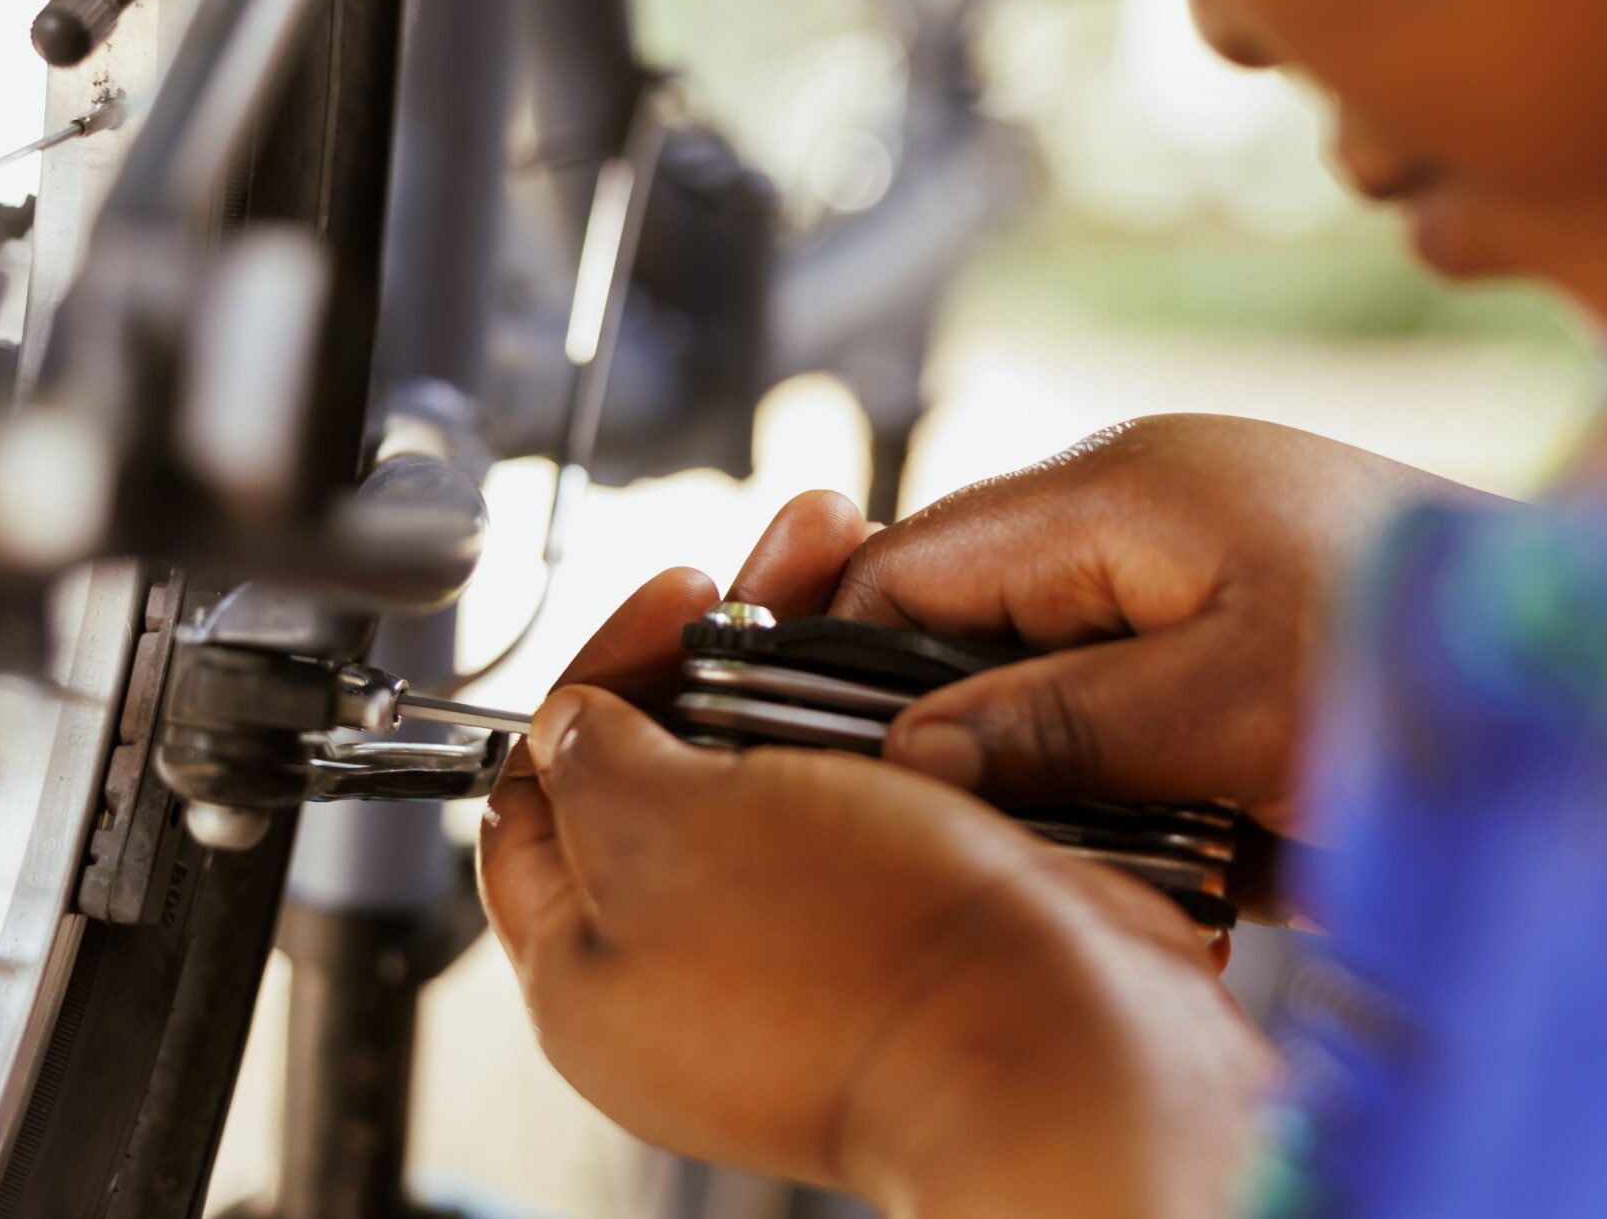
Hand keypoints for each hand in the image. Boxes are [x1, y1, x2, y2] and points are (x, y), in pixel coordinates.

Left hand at [479, 497, 1269, 1216]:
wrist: (1062, 1044)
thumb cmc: (861, 958)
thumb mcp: (665, 828)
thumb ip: (593, 764)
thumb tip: (570, 729)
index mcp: (594, 971)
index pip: (544, 794)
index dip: (601, 673)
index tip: (679, 595)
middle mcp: (695, 972)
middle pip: (679, 765)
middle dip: (733, 642)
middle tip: (794, 563)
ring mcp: (810, 958)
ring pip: (793, 772)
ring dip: (826, 666)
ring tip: (879, 580)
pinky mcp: (914, 938)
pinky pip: (885, 808)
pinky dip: (899, 728)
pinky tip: (931, 663)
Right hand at [838, 416, 1484, 844]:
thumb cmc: (1440, 660)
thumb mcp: (1233, 704)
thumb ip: (1060, 724)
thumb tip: (905, 758)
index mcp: (1118, 491)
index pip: (911, 563)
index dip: (844, 661)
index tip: (821, 771)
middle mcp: (1141, 516)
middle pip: (969, 624)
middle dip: (960, 734)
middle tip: (974, 832)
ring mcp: (1195, 574)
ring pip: (1047, 679)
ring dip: (1058, 771)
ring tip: (1111, 844)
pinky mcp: (1243, 642)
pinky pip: (1133, 707)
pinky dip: (1139, 781)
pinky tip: (1187, 841)